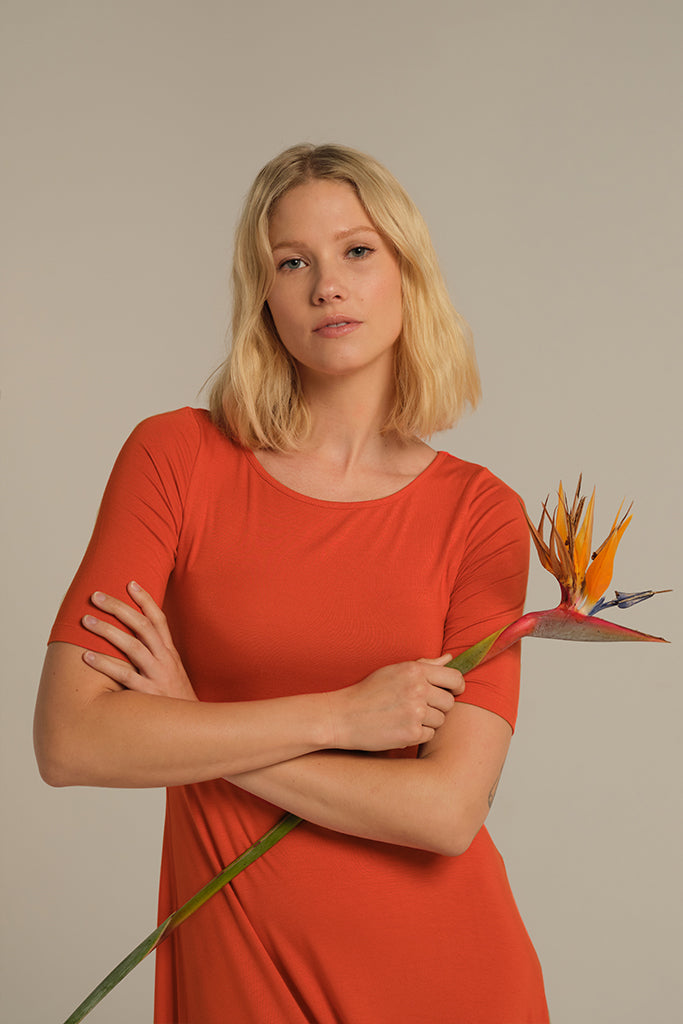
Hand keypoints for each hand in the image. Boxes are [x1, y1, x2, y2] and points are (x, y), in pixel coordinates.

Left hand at [81, 582, 197, 700]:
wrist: (193, 728)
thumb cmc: (174, 700)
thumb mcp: (172, 673)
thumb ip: (156, 656)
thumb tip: (133, 640)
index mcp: (170, 653)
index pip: (159, 619)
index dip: (145, 600)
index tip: (130, 583)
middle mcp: (165, 660)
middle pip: (142, 626)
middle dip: (119, 608)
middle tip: (96, 596)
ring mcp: (158, 676)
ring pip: (132, 646)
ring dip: (107, 631)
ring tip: (86, 620)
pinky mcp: (149, 694)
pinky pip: (124, 676)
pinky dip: (105, 665)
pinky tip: (86, 656)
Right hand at [327, 655, 463, 750]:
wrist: (343, 716)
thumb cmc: (368, 692)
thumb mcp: (394, 671)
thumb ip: (424, 665)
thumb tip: (449, 658)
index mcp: (414, 670)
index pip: (454, 678)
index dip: (457, 687)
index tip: (452, 692)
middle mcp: (417, 689)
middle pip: (449, 702)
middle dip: (438, 706)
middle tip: (418, 708)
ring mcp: (415, 712)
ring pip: (441, 720)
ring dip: (428, 722)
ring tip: (405, 717)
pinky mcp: (411, 733)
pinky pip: (429, 735)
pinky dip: (418, 734)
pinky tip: (401, 728)